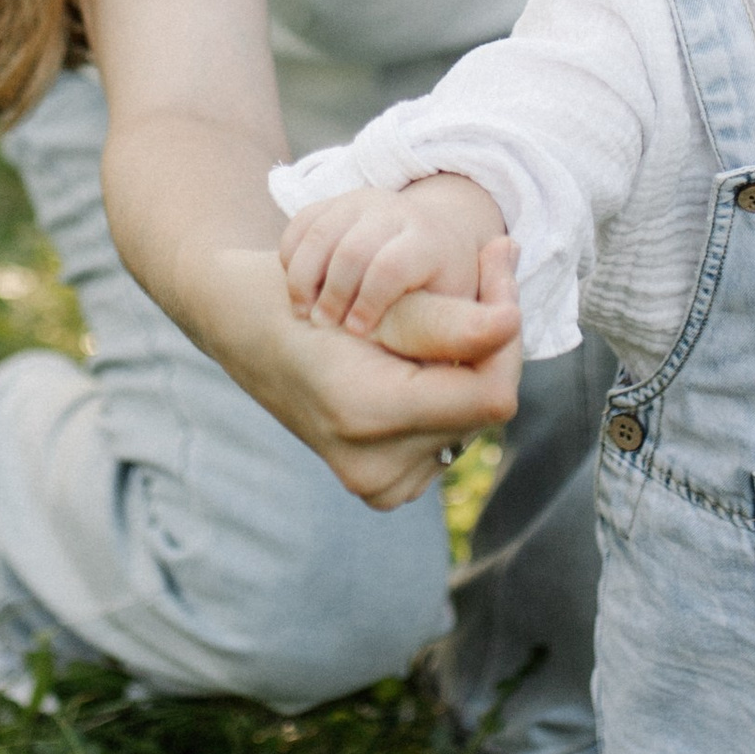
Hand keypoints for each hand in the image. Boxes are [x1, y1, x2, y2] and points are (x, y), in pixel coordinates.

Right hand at [206, 238, 522, 513]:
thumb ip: (446, 321)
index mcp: (366, 417)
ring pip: (471, 421)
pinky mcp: (382, 486)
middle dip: (491, 343)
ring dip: (471, 367)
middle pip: (484, 407)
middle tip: (486, 268)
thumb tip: (511, 324)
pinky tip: (424, 358)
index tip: (500, 266)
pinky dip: (447, 394)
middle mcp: (373, 468)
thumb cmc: (298, 295)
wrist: (243, 325)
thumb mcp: (371, 295)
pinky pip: (446, 437)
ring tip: (446, 314)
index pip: (490, 394)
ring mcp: (377, 485)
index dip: (508, 333)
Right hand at [280, 173, 506, 336]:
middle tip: (328, 329)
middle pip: (352, 250)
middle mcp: (395, 211)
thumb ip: (453, 329)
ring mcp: (359, 201)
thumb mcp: (451, 308)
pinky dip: (290, 262)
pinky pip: (299, 228)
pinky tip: (299, 295)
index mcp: (429, 241)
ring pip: (319, 236)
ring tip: (308, 317)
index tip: (358, 333)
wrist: (424, 242)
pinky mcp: (329, 202)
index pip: (392, 265)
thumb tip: (463, 344)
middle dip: (335, 294)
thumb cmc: (437, 292)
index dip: (371, 300)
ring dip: (305, 282)